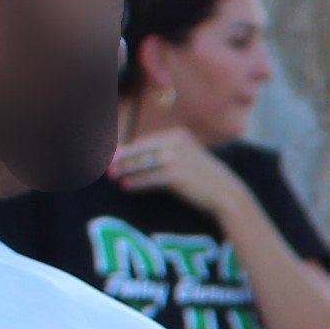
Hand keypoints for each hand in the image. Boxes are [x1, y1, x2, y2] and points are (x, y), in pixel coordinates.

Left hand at [110, 125, 252, 224]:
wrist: (226, 193)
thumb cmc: (203, 178)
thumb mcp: (186, 158)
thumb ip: (164, 154)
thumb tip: (137, 158)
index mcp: (177, 135)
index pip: (145, 141)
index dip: (126, 149)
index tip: (110, 153)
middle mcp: (175, 143)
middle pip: (140, 149)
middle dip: (120, 157)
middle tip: (104, 162)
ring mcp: (175, 158)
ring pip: (142, 163)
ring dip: (124, 169)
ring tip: (110, 174)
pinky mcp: (175, 175)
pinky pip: (149, 178)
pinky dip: (135, 182)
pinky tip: (125, 185)